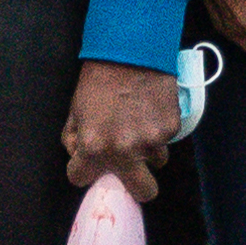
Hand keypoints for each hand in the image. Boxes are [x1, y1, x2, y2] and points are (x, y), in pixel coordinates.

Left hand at [63, 61, 178, 197]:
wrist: (130, 52)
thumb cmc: (98, 80)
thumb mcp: (75, 109)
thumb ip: (74, 139)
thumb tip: (79, 156)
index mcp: (94, 147)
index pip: (81, 179)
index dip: (83, 170)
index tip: (89, 163)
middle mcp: (125, 150)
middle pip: (142, 192)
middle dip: (136, 185)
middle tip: (130, 168)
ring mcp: (152, 141)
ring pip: (155, 161)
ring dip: (147, 150)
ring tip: (139, 123)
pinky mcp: (171, 129)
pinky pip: (165, 140)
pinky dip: (158, 129)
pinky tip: (149, 109)